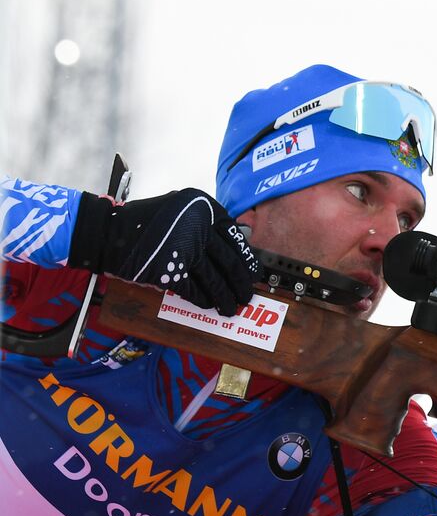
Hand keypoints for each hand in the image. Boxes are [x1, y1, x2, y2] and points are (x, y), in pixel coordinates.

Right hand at [70, 188, 258, 315]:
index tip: (254, 274)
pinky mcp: (168, 269)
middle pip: (229, 261)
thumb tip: (237, 251)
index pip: (235, 238)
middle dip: (240, 283)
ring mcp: (182, 248)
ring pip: (214, 279)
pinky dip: (202, 299)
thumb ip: (205, 225)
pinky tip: (207, 305)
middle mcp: (197, 225)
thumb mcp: (180, 211)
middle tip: (246, 296)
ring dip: (224, 298)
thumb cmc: (144, 224)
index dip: (247, 260)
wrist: (104, 232)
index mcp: (203, 207)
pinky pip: (193, 289)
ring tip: (230, 308)